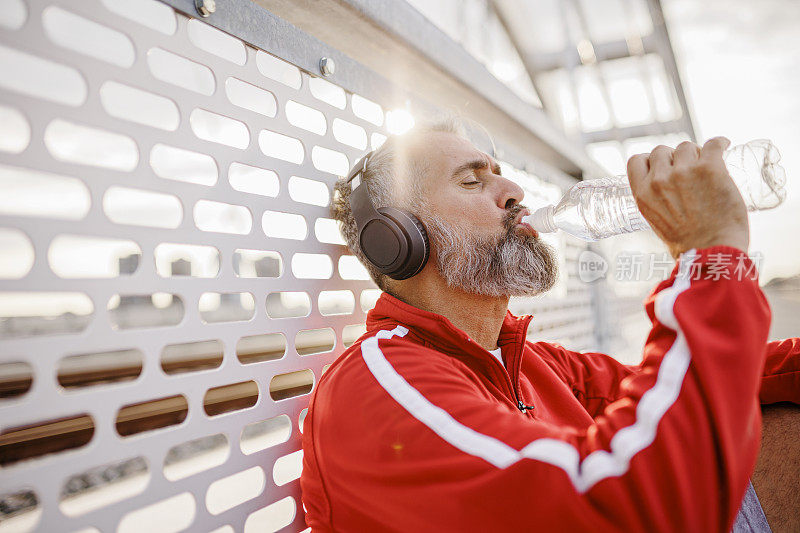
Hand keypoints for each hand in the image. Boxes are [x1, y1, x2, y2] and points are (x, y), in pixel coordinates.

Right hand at [627, 137, 748, 258]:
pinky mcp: (710, 168)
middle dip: (674, 158)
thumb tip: (668, 190)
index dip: (649, 160)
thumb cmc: (689, 245)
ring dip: (697, 154)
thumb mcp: (657, 222)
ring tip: (708, 166)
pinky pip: (713, 144)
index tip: (662, 165)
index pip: (636, 160)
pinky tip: (724, 145)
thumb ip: (657, 201)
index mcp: (643, 194)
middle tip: (689, 168)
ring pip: (687, 147)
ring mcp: (684, 172)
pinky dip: (719, 143)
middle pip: (662, 150)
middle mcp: (659, 180)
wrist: (713, 253)